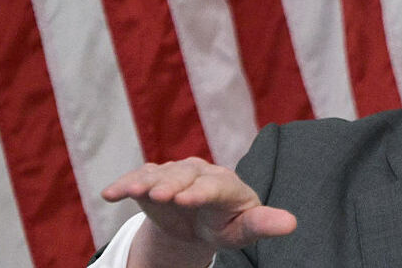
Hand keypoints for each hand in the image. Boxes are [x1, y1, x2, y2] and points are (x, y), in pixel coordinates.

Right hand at [102, 157, 296, 266]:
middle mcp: (201, 172)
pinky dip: (125, 184)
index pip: (215, 185)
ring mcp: (175, 173)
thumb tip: (292, 223)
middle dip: (173, 184)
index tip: (188, 200)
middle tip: (161, 197)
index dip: (202, 191)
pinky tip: (110, 194)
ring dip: (146, 182)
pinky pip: (139, 178)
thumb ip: (264, 224)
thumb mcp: (245, 229)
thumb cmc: (228, 224)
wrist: (201, 221)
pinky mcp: (153, 178)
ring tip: (132, 192)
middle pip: (185, 175)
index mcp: (227, 184)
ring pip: (160, 173)